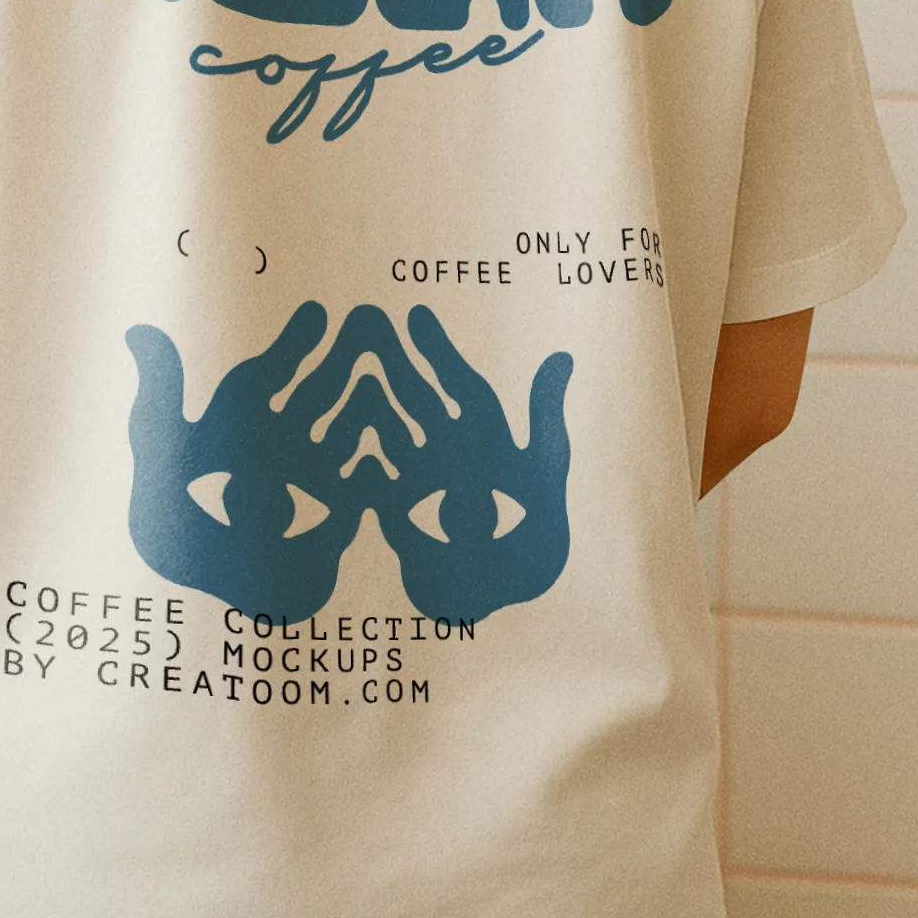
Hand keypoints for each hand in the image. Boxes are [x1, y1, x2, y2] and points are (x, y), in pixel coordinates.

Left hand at [125, 302, 373, 621]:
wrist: (190, 600)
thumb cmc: (169, 518)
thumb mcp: (161, 449)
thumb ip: (160, 392)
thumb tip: (139, 330)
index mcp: (240, 425)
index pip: (271, 378)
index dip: (293, 347)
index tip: (317, 312)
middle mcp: (279, 450)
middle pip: (317, 396)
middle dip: (342, 362)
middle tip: (371, 320)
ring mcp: (308, 487)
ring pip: (343, 438)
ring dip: (362, 410)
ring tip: (382, 378)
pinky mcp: (330, 526)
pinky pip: (356, 497)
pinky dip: (369, 479)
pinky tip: (381, 460)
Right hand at [372, 307, 572, 625]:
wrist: (510, 601)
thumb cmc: (535, 539)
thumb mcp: (545, 476)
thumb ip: (545, 420)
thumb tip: (562, 359)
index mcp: (484, 439)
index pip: (458, 386)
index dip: (439, 353)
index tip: (416, 317)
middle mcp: (448, 455)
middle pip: (417, 401)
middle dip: (394, 364)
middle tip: (366, 323)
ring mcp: (418, 484)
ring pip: (390, 435)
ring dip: (374, 409)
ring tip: (355, 376)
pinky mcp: (397, 518)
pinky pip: (376, 490)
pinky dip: (367, 474)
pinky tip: (360, 458)